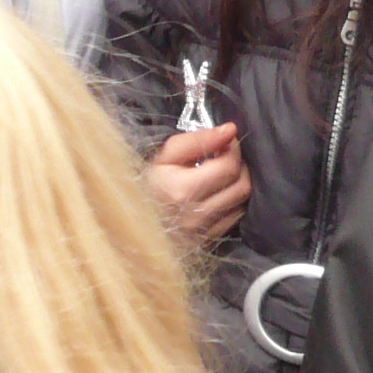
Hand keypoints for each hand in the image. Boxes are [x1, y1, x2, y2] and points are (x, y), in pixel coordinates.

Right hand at [145, 123, 249, 244]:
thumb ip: (197, 140)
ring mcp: (204, 232)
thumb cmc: (144, 184)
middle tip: (225, 156)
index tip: (225, 141)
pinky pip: (234, 218)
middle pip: (241, 185)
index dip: (233, 149)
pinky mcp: (208, 242)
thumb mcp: (164, 155)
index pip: (229, 166)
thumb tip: (230, 130)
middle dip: (239, 166)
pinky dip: (232, 202)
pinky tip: (217, 194)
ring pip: (241, 202)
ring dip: (237, 184)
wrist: (131, 222)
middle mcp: (197, 215)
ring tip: (221, 174)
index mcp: (183, 190)